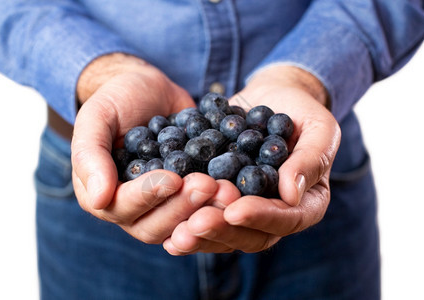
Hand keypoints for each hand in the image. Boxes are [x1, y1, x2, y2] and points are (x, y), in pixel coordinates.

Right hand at [71, 53, 217, 242]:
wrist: (150, 90)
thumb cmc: (117, 99)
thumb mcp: (97, 117)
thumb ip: (90, 155)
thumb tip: (97, 199)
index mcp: (100, 194)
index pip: (121, 208)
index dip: (147, 196)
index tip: (173, 178)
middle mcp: (130, 209)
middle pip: (154, 226)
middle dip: (182, 207)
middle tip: (209, 185)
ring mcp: (161, 207)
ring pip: (181, 225)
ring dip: (204, 211)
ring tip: (227, 190)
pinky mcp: (186, 199)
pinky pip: (202, 212)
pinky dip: (219, 206)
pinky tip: (237, 191)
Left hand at [163, 65, 340, 253]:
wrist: (270, 98)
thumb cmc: (301, 111)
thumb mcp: (318, 127)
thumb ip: (311, 159)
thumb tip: (292, 194)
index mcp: (305, 203)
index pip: (287, 219)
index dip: (261, 217)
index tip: (234, 210)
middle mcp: (274, 213)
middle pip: (251, 235)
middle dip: (223, 231)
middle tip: (196, 224)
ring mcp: (245, 208)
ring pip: (224, 233)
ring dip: (200, 234)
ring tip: (177, 231)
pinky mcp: (220, 199)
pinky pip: (204, 216)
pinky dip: (185, 221)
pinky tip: (166, 227)